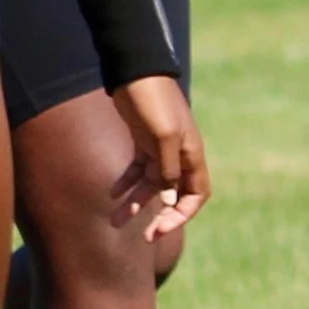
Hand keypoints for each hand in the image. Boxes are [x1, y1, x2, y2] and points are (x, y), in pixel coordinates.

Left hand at [107, 73, 209, 242]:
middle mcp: (178, 155)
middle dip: (159, 217)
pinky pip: (136, 170)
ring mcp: (159, 148)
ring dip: (135, 204)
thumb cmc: (153, 101)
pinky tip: (112, 195)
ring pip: (150, 186)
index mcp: (191, 154)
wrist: (134, 71)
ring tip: (114, 221)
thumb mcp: (163, 136)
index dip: (182, 214)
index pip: (196, 194)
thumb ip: (167, 169)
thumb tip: (168, 198)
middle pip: (172, 195)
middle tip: (144, 237)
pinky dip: (126, 183)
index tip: (161, 228)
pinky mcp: (142, 141)